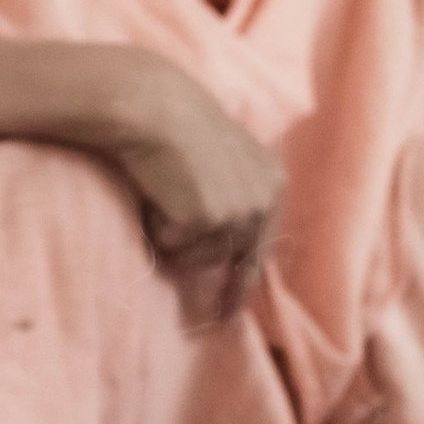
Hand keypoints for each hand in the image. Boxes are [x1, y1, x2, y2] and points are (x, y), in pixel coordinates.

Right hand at [109, 51, 284, 320]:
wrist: (151, 104)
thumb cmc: (172, 123)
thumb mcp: (218, 156)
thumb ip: (231, 191)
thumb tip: (225, 243)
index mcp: (272, 180)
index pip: (262, 243)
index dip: (248, 278)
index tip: (237, 310)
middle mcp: (264, 199)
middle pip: (240, 260)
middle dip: (227, 293)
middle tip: (220, 319)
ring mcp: (238, 211)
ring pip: (199, 256)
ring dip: (175, 239)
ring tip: (161, 197)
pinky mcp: (209, 219)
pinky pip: (173, 246)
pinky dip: (157, 229)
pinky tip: (154, 195)